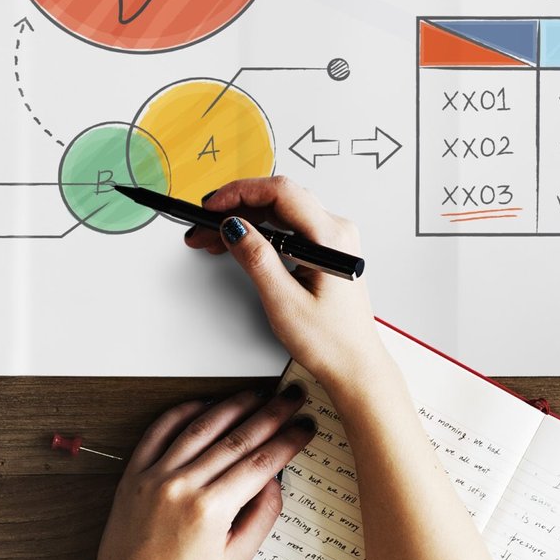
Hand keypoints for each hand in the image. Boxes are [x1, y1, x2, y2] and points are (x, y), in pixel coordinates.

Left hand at [71, 387, 317, 559]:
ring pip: (201, 426)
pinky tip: (204, 404)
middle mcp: (182, 485)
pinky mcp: (134, 472)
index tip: (304, 427)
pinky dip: (183, 412)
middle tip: (290, 399)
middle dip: (270, 414)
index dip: (287, 441)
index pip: (260, 463)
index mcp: (210, 510)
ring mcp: (156, 475)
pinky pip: (160, 430)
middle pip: (236, 438)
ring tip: (255, 395)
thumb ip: (260, 517)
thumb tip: (275, 480)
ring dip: (232, 405)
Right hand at [187, 177, 388, 396]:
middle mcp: (336, 232)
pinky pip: (289, 226)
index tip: (211, 207)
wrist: (354, 367)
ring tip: (214, 238)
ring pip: (281, 212)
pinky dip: (261, 231)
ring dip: (246, 219)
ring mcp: (332, 239)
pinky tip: (240, 242)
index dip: (240, 193)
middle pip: (278, 198)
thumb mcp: (284, 302)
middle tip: (204, 225)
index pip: (280, 192)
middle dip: (236, 207)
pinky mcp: (325, 249)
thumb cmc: (331, 342)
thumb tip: (233, 226)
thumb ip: (257, 258)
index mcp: (331, 238)